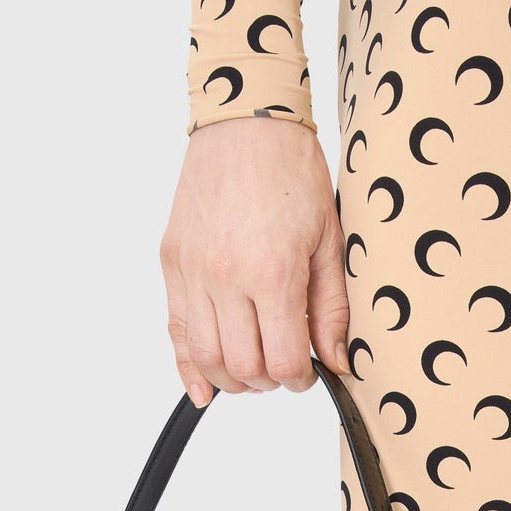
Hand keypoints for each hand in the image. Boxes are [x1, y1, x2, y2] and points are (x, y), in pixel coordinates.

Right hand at [159, 118, 349, 403]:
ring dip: (233, 379)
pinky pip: (175, 330)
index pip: (283, 360)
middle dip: (269, 382)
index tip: (309, 373)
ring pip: (207, 357)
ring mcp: (193, 270)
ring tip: (253, 371)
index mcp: (272, 272)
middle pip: (243, 367)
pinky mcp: (172, 262)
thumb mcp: (329, 241)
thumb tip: (338, 360)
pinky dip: (188, 367)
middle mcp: (226, 276)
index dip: (300, 379)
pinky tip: (204, 388)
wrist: (245, 122)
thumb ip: (333, 307)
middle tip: (284, 369)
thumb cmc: (291, 171)